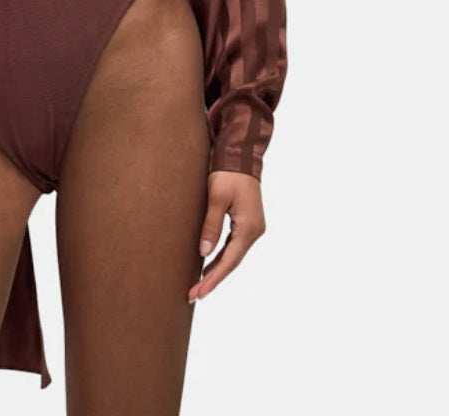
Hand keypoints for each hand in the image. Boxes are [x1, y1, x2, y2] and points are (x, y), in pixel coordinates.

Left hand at [187, 169, 265, 300]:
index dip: (213, 279)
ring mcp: (253, 227)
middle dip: (213, 278)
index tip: (198, 292)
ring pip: (233, 255)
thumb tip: (204, 253)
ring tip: (199, 284)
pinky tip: (209, 264)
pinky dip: (221, 256)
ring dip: (217, 269)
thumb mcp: (216, 198)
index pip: (229, 261)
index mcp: (249, 228)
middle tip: (193, 294)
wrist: (241, 154)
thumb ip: (211, 226)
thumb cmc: (228, 173)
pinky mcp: (247, 222)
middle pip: (232, 262)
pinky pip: (234, 245)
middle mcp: (254, 231)